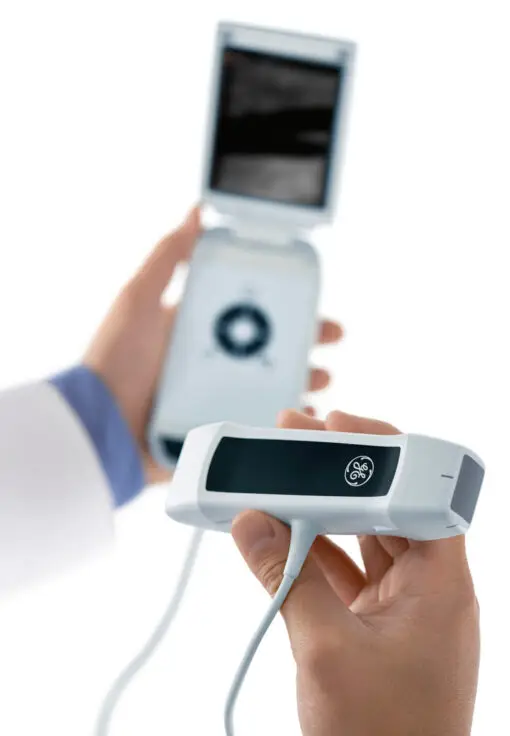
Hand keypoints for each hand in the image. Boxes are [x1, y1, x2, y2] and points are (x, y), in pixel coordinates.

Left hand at [84, 208, 343, 485]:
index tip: (314, 302)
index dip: (286, 307)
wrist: (97, 426)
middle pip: (271, 350)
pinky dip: (284, 424)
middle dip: (305, 344)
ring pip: (272, 388)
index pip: (252, 313)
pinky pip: (258, 426)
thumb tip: (196, 211)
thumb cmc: (114, 360)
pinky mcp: (215, 431)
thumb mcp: (137, 299)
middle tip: (331, 341)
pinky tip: (304, 420)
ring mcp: (216, 398)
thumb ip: (167, 257)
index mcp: (199, 330)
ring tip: (324, 383)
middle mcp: (212, 363)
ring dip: (303, 383)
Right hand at [232, 409, 479, 735]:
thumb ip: (286, 580)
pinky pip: (343, 570)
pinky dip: (310, 549)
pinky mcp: (374, 625)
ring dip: (321, 508)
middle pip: (387, 506)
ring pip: (362, 536)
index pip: (422, 493)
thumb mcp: (328, 652)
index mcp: (441, 586)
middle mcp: (427, 588)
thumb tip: (251, 523)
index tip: (338, 427)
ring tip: (280, 476)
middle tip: (296, 438)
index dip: (384, 453)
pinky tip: (278, 532)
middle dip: (341, 471)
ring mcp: (400, 607)